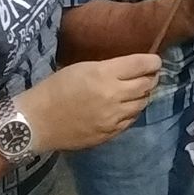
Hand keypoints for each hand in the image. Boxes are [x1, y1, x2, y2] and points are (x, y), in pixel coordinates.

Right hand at [16, 53, 160, 152]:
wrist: (37, 121)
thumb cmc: (55, 88)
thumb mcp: (82, 67)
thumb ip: (109, 67)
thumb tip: (132, 67)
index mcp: (104, 74)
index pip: (141, 65)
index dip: (153, 62)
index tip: (155, 61)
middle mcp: (113, 96)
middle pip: (146, 85)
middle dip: (152, 77)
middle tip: (150, 74)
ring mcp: (113, 117)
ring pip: (142, 104)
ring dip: (144, 95)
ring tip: (139, 90)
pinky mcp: (109, 133)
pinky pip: (131, 120)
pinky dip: (133, 111)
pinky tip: (127, 107)